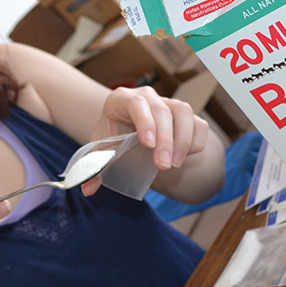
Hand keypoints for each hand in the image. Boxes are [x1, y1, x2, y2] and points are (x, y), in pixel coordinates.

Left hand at [82, 86, 208, 194]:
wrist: (127, 129)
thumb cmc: (113, 136)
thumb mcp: (100, 149)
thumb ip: (93, 167)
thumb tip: (87, 190)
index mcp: (121, 100)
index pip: (135, 103)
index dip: (144, 121)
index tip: (147, 144)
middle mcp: (147, 97)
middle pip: (162, 110)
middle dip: (165, 140)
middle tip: (163, 166)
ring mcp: (167, 103)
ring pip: (183, 112)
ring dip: (182, 139)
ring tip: (175, 163)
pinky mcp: (183, 116)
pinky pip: (198, 123)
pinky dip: (196, 140)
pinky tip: (186, 156)